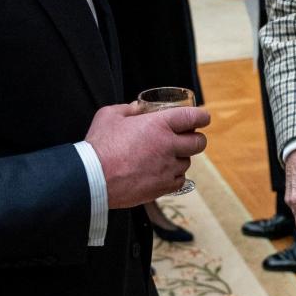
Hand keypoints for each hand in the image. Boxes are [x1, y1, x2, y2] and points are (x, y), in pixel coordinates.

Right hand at [85, 102, 209, 206]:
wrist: (92, 179)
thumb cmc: (99, 146)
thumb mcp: (109, 116)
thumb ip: (127, 109)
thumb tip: (136, 108)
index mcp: (159, 124)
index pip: (193, 117)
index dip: (202, 116)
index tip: (203, 117)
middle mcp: (168, 146)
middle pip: (199, 142)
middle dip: (196, 138)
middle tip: (187, 137)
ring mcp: (167, 168)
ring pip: (188, 162)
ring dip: (181, 158)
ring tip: (167, 156)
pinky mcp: (162, 187)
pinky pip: (179, 181)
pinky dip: (175, 176)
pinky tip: (163, 172)